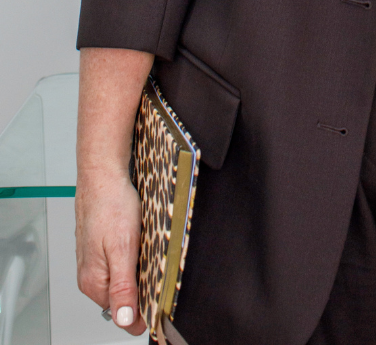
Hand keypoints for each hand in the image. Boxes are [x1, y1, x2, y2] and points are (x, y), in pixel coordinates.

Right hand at [75, 166, 146, 333]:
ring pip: (126, 279)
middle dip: (145, 287)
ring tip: (148, 250)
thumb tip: (125, 319)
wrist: (103, 175)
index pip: (123, 316)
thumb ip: (123, 286)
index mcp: (94, 283)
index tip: (163, 299)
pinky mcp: (103, 250)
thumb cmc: (110, 204)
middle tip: (158, 264)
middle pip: (126, 298)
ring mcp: (97, 263)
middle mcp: (92, 277)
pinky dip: (136, 257)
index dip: (145, 310)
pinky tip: (141, 242)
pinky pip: (124, 263)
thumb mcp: (122, 248)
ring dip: (141, 271)